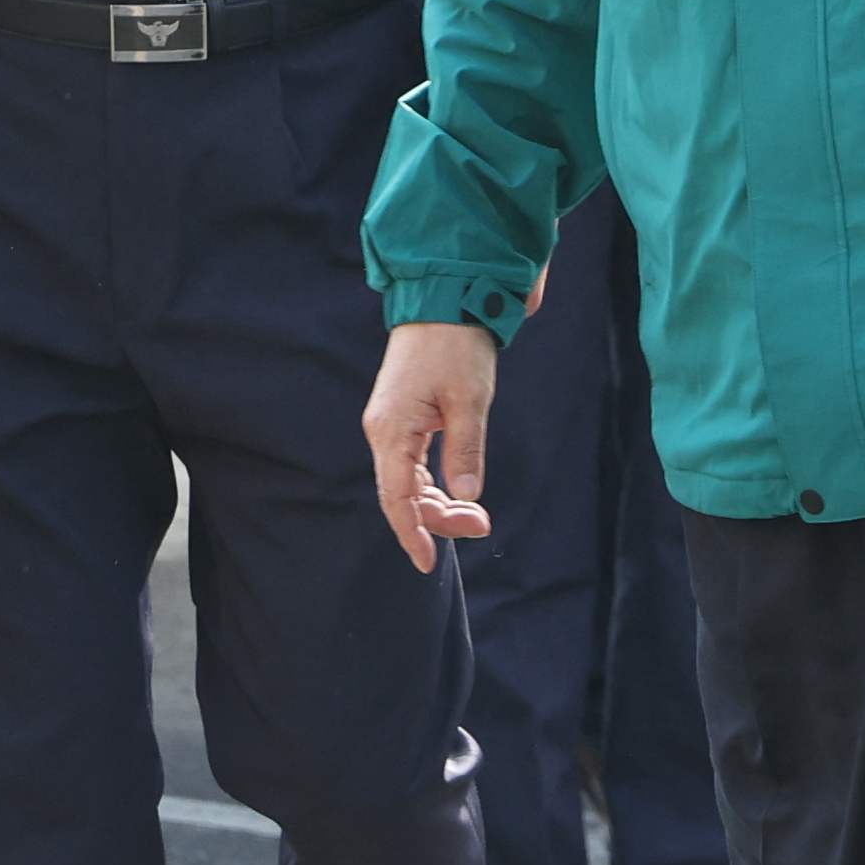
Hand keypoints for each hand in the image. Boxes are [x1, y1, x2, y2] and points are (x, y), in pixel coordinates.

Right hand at [365, 318, 504, 573]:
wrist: (443, 300)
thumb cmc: (456, 347)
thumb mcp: (470, 399)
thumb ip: (466, 448)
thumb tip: (466, 494)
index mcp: (393, 430)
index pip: (397, 497)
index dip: (412, 534)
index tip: (427, 564)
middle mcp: (384, 432)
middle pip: (402, 495)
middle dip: (437, 519)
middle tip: (481, 525)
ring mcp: (390, 426)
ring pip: (407, 482)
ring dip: (437, 504)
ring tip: (476, 515)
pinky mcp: (401, 419)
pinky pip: (411, 465)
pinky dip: (432, 484)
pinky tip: (456, 493)